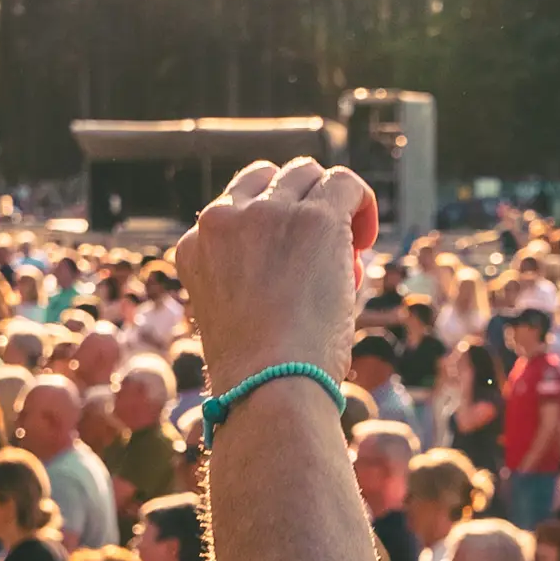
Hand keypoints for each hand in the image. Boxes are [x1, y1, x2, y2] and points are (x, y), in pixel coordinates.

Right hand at [178, 158, 374, 387]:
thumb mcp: (233, 317)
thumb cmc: (259, 374)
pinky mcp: (315, 218)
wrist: (269, 386)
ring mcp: (269, 214)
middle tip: (319, 251)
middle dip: (297, 205)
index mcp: (194, 245)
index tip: (286, 262)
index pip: (235, 208)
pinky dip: (361, 204)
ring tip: (348, 245)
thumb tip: (301, 267)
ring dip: (328, 203)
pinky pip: (345, 185)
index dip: (269, 229)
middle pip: (269, 179)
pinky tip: (365, 238)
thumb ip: (250, 279)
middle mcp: (224, 220)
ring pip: (307, 174)